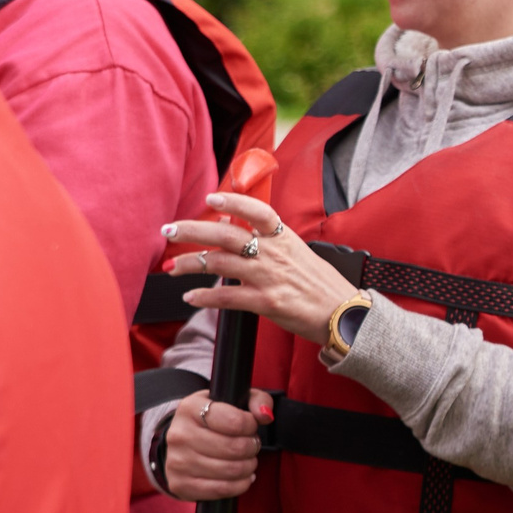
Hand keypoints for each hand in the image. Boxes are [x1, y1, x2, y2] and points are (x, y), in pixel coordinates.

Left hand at [161, 193, 360, 346]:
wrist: (343, 315)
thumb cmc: (320, 284)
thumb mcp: (297, 253)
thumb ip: (265, 240)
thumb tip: (229, 225)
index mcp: (284, 238)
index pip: (257, 211)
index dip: (233, 201)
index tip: (209, 197)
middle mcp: (274, 254)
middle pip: (226, 234)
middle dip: (192, 230)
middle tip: (168, 230)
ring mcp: (269, 277)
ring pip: (218, 264)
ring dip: (189, 264)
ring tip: (171, 267)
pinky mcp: (266, 302)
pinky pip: (226, 297)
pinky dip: (204, 297)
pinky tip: (190, 297)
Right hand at [162, 387, 272, 500]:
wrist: (184, 442)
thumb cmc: (215, 420)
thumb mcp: (235, 400)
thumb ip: (257, 401)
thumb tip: (264, 415)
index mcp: (190, 408)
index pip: (234, 421)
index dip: (251, 425)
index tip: (251, 426)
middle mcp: (179, 434)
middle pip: (234, 448)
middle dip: (252, 447)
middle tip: (251, 445)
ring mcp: (177, 461)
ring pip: (231, 470)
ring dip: (249, 466)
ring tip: (247, 459)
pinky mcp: (180, 484)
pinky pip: (222, 489)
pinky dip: (241, 484)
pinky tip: (242, 476)